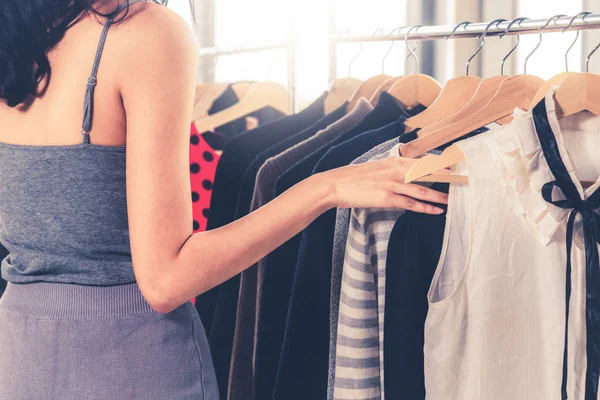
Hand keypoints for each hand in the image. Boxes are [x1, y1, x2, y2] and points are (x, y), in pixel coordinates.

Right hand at [320, 156, 448, 213]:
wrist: (335, 184)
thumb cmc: (355, 178)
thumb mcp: (378, 168)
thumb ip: (394, 169)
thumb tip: (408, 173)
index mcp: (394, 160)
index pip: (424, 161)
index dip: (443, 165)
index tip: (458, 167)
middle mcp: (396, 169)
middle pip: (428, 172)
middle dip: (448, 177)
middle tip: (465, 180)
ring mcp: (392, 183)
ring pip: (423, 188)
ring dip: (441, 194)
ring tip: (455, 198)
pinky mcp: (386, 197)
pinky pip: (411, 203)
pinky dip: (426, 207)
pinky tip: (437, 210)